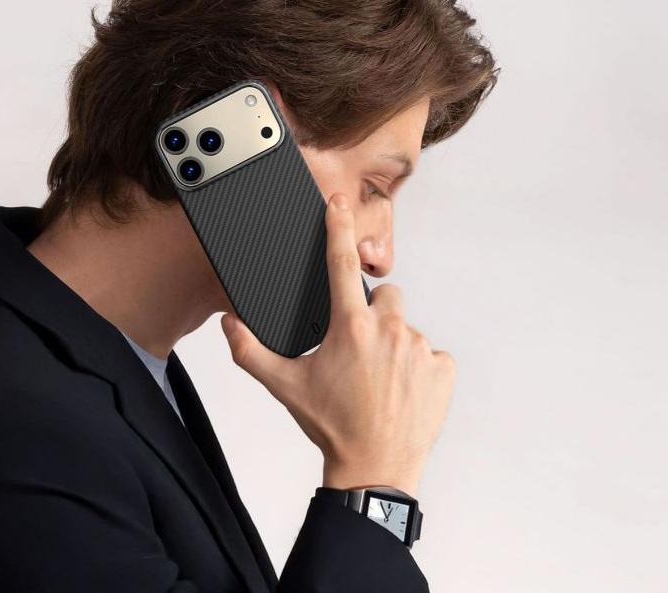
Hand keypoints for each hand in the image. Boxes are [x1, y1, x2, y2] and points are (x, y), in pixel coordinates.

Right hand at [220, 192, 455, 496]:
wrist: (375, 468)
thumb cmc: (331, 426)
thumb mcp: (285, 387)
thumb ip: (250, 351)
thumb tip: (229, 323)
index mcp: (349, 327)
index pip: (341, 264)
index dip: (337, 228)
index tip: (339, 203)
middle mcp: (389, 330)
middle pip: (384, 298)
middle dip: (372, 314)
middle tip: (359, 349)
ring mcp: (420, 348)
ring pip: (405, 327)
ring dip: (393, 343)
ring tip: (379, 377)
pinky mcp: (443, 367)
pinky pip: (430, 353)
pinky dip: (417, 365)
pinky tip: (403, 389)